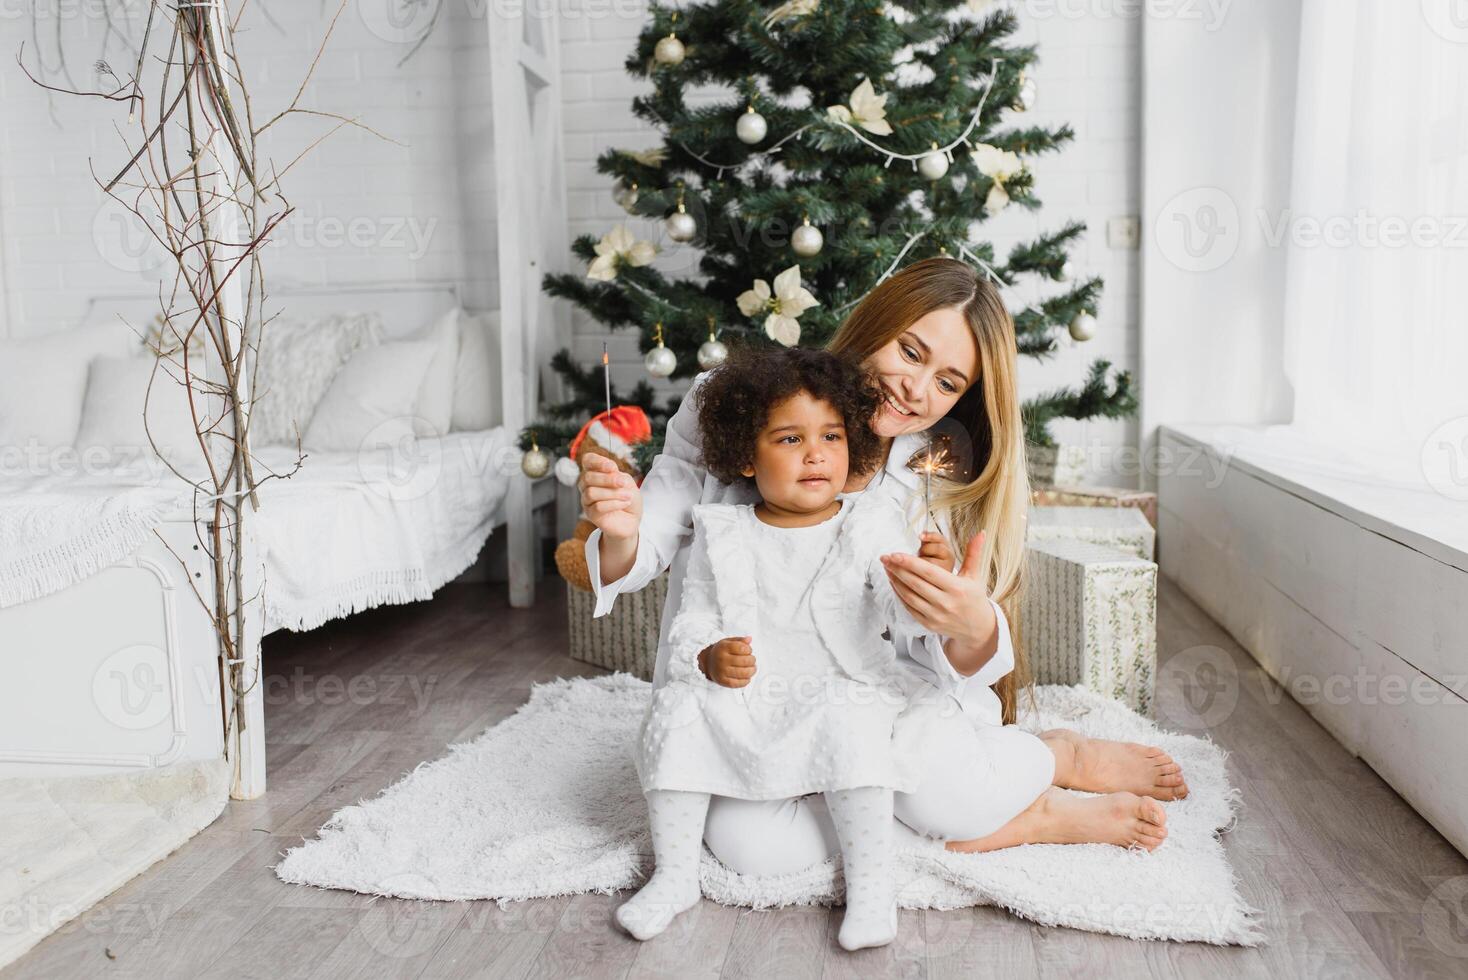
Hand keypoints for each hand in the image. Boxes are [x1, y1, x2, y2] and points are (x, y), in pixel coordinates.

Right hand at [580, 452, 641, 540]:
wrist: (632, 518)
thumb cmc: (628, 497)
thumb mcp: (626, 481)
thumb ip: (617, 474)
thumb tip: (610, 470)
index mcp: (595, 473)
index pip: (587, 460)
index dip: (597, 461)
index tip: (612, 467)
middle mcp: (587, 485)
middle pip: (588, 477)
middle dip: (607, 479)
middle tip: (623, 483)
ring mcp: (587, 500)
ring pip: (592, 493)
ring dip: (613, 493)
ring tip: (628, 496)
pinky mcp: (591, 514)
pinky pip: (598, 506)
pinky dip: (614, 504)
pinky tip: (625, 503)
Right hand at [699, 636, 755, 688]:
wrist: (708, 663)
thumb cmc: (722, 652)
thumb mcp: (728, 642)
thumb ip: (740, 640)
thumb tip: (749, 639)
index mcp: (723, 648)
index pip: (742, 648)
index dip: (749, 649)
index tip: (748, 650)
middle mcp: (721, 659)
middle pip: (745, 661)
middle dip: (752, 660)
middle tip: (752, 660)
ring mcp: (722, 671)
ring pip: (744, 673)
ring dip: (752, 671)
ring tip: (752, 668)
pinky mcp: (723, 681)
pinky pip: (739, 683)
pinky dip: (747, 680)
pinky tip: (747, 676)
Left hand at [879, 530, 997, 668]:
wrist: (978, 628)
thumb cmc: (974, 597)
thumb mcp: (975, 575)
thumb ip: (974, 553)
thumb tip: (980, 532)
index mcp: (956, 588)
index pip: (928, 572)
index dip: (909, 562)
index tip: (894, 554)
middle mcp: (946, 603)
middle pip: (915, 583)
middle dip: (897, 569)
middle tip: (884, 557)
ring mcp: (936, 615)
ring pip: (909, 596)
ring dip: (895, 581)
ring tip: (887, 568)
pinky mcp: (929, 624)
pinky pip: (909, 607)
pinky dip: (899, 594)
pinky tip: (893, 582)